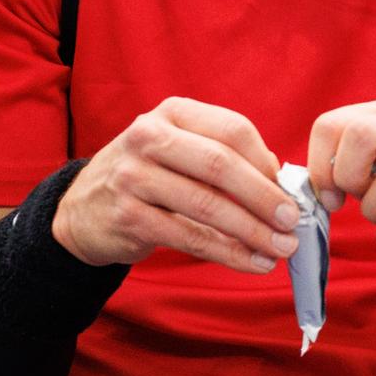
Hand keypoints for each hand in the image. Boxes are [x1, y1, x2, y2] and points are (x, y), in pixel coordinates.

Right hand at [52, 97, 298, 272]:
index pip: (232, 129)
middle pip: (222, 165)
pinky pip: (190, 238)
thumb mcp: (180, 151)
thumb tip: (280, 180)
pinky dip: (228, 253)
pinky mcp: (128, 216)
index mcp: (173, 113)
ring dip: (252, 231)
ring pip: (207, 206)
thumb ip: (224, 157)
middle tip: (292, 222)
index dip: (266, 161)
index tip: (290, 189)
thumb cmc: (149, 176)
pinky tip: (253, 262)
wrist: (82, 209)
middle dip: (264, 197)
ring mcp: (133, 176)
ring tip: (281, 249)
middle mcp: (149, 137)